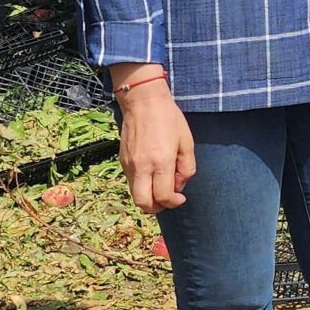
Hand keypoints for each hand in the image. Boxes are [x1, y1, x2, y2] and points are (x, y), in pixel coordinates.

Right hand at [115, 80, 194, 212]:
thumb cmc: (169, 119)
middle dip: (157, 208)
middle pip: (143, 203)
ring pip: (134, 194)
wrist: (143, 102)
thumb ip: (187, 167)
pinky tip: (152, 174)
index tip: (180, 197)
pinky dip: (141, 185)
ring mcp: (129, 164)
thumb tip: (179, 185)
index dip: (173, 202)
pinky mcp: (122, 160)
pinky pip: (130, 182)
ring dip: (148, 197)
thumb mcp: (187, 142)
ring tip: (160, 186)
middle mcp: (142, 166)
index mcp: (161, 161)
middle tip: (167, 200)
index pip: (163, 196)